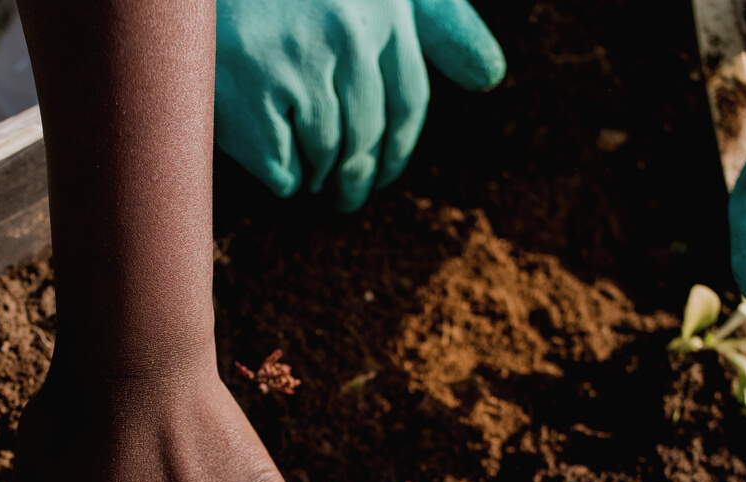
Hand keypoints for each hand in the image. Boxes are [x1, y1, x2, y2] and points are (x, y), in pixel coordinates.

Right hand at [215, 0, 505, 211]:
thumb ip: (436, 20)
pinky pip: (284, 168)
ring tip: (310, 179)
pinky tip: (277, 170)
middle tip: (347, 199)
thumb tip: (491, 76)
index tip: (384, 174)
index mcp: (386, 8)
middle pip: (370, 137)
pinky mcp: (254, 91)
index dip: (398, 150)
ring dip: (321, 177)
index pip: (410, 102)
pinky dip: (284, 179)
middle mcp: (351, 34)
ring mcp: (301, 64)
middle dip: (359, 178)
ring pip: (329, 156)